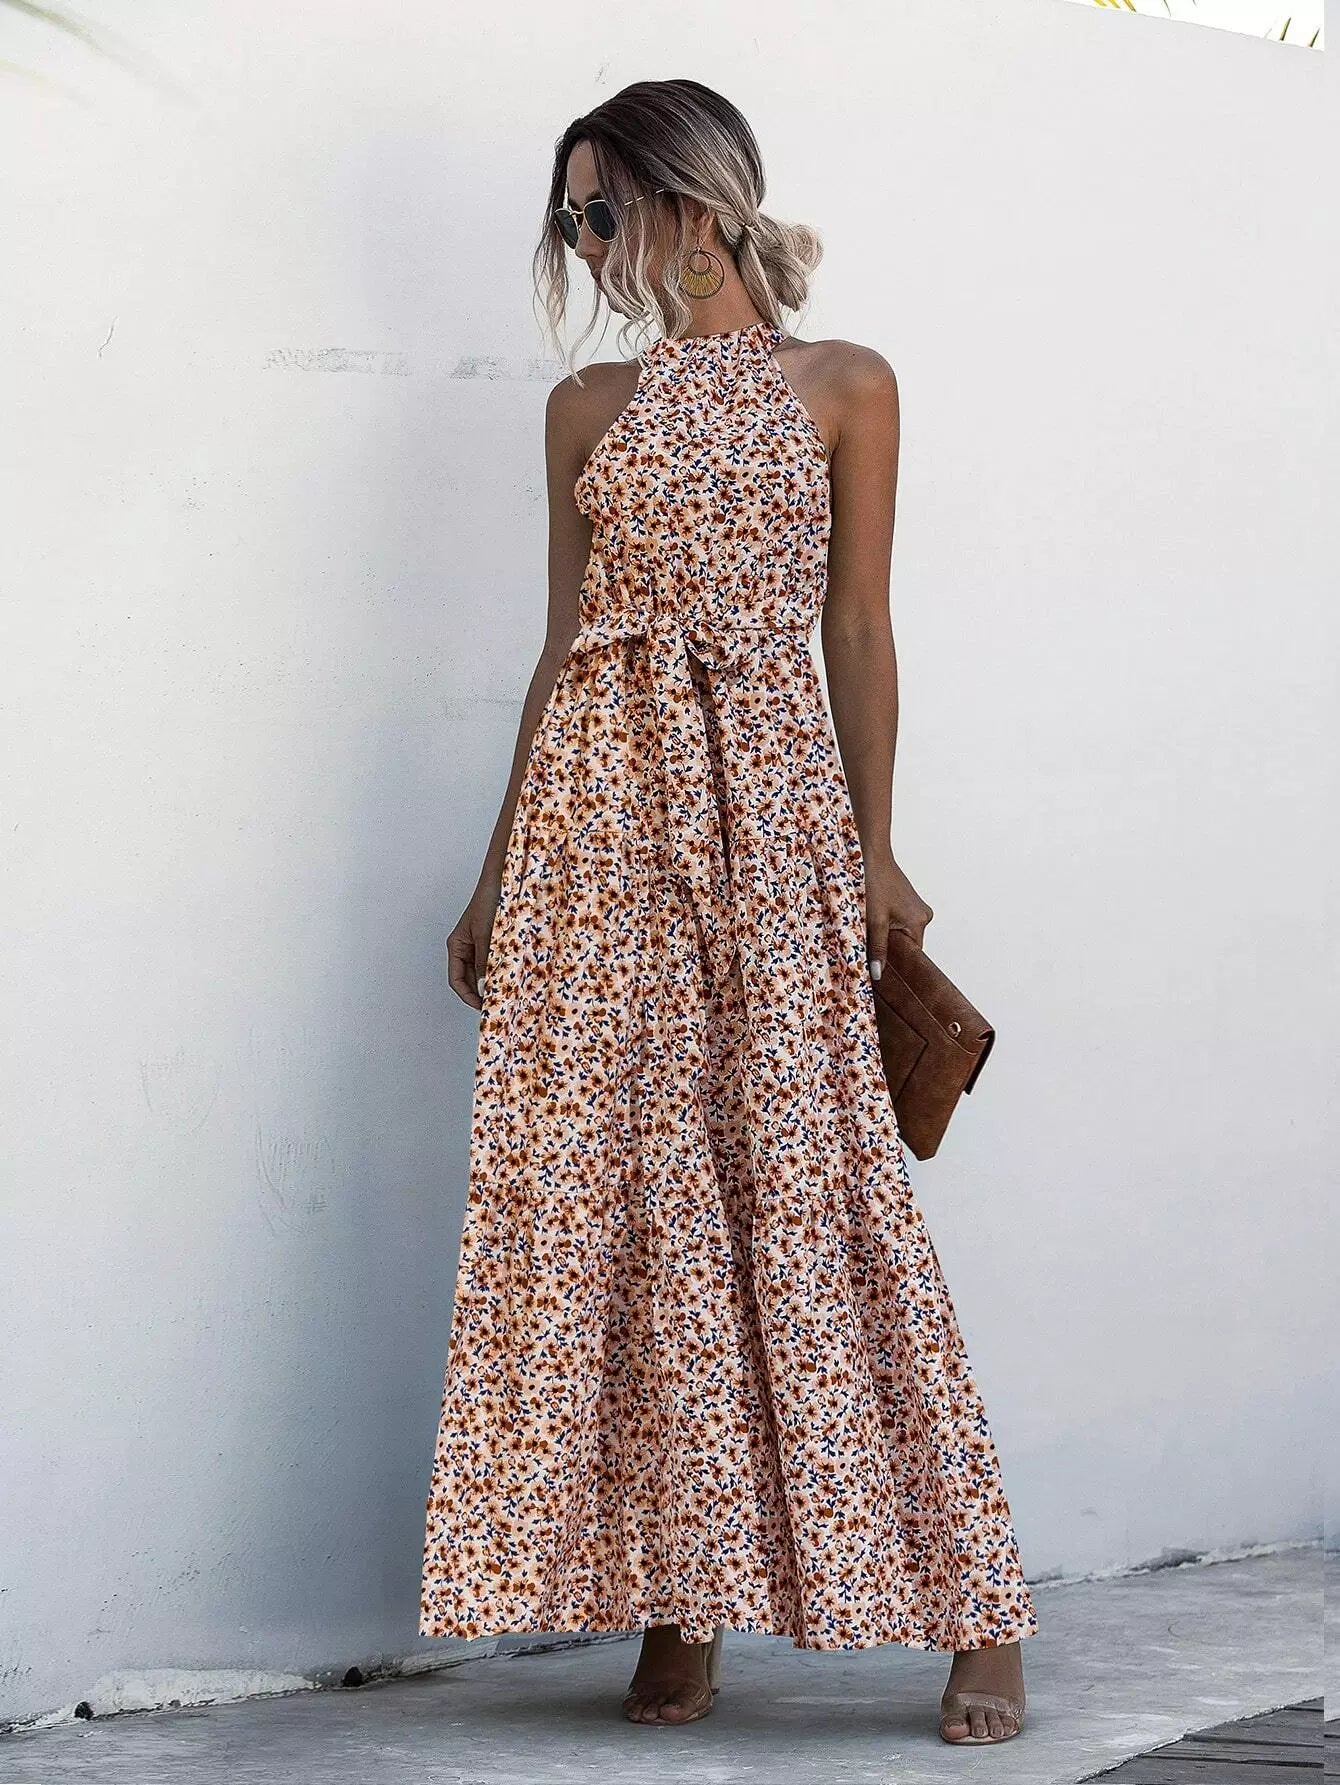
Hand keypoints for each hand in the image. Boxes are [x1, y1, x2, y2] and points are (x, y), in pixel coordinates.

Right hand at [445, 874, 501, 1011]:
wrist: (504, 880)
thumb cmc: (489, 901)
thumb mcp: (486, 935)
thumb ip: (484, 962)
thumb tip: (484, 986)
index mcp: (457, 945)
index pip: (456, 980)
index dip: (468, 996)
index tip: (482, 1007)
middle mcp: (466, 947)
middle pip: (468, 979)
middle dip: (480, 993)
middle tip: (496, 1005)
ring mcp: (480, 944)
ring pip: (482, 972)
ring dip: (491, 983)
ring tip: (505, 993)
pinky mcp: (494, 941)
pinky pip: (494, 962)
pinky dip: (500, 971)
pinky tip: (511, 976)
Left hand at [864, 849, 933, 979]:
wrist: (871, 855)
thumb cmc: (873, 883)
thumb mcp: (873, 921)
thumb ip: (878, 949)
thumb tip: (878, 974)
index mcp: (919, 923)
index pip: (911, 955)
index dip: (896, 963)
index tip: (881, 971)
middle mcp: (923, 916)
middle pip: (906, 944)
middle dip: (889, 948)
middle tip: (870, 951)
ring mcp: (917, 908)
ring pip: (901, 933)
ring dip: (886, 935)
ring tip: (870, 930)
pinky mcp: (908, 902)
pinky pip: (899, 921)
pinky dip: (887, 924)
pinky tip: (874, 919)